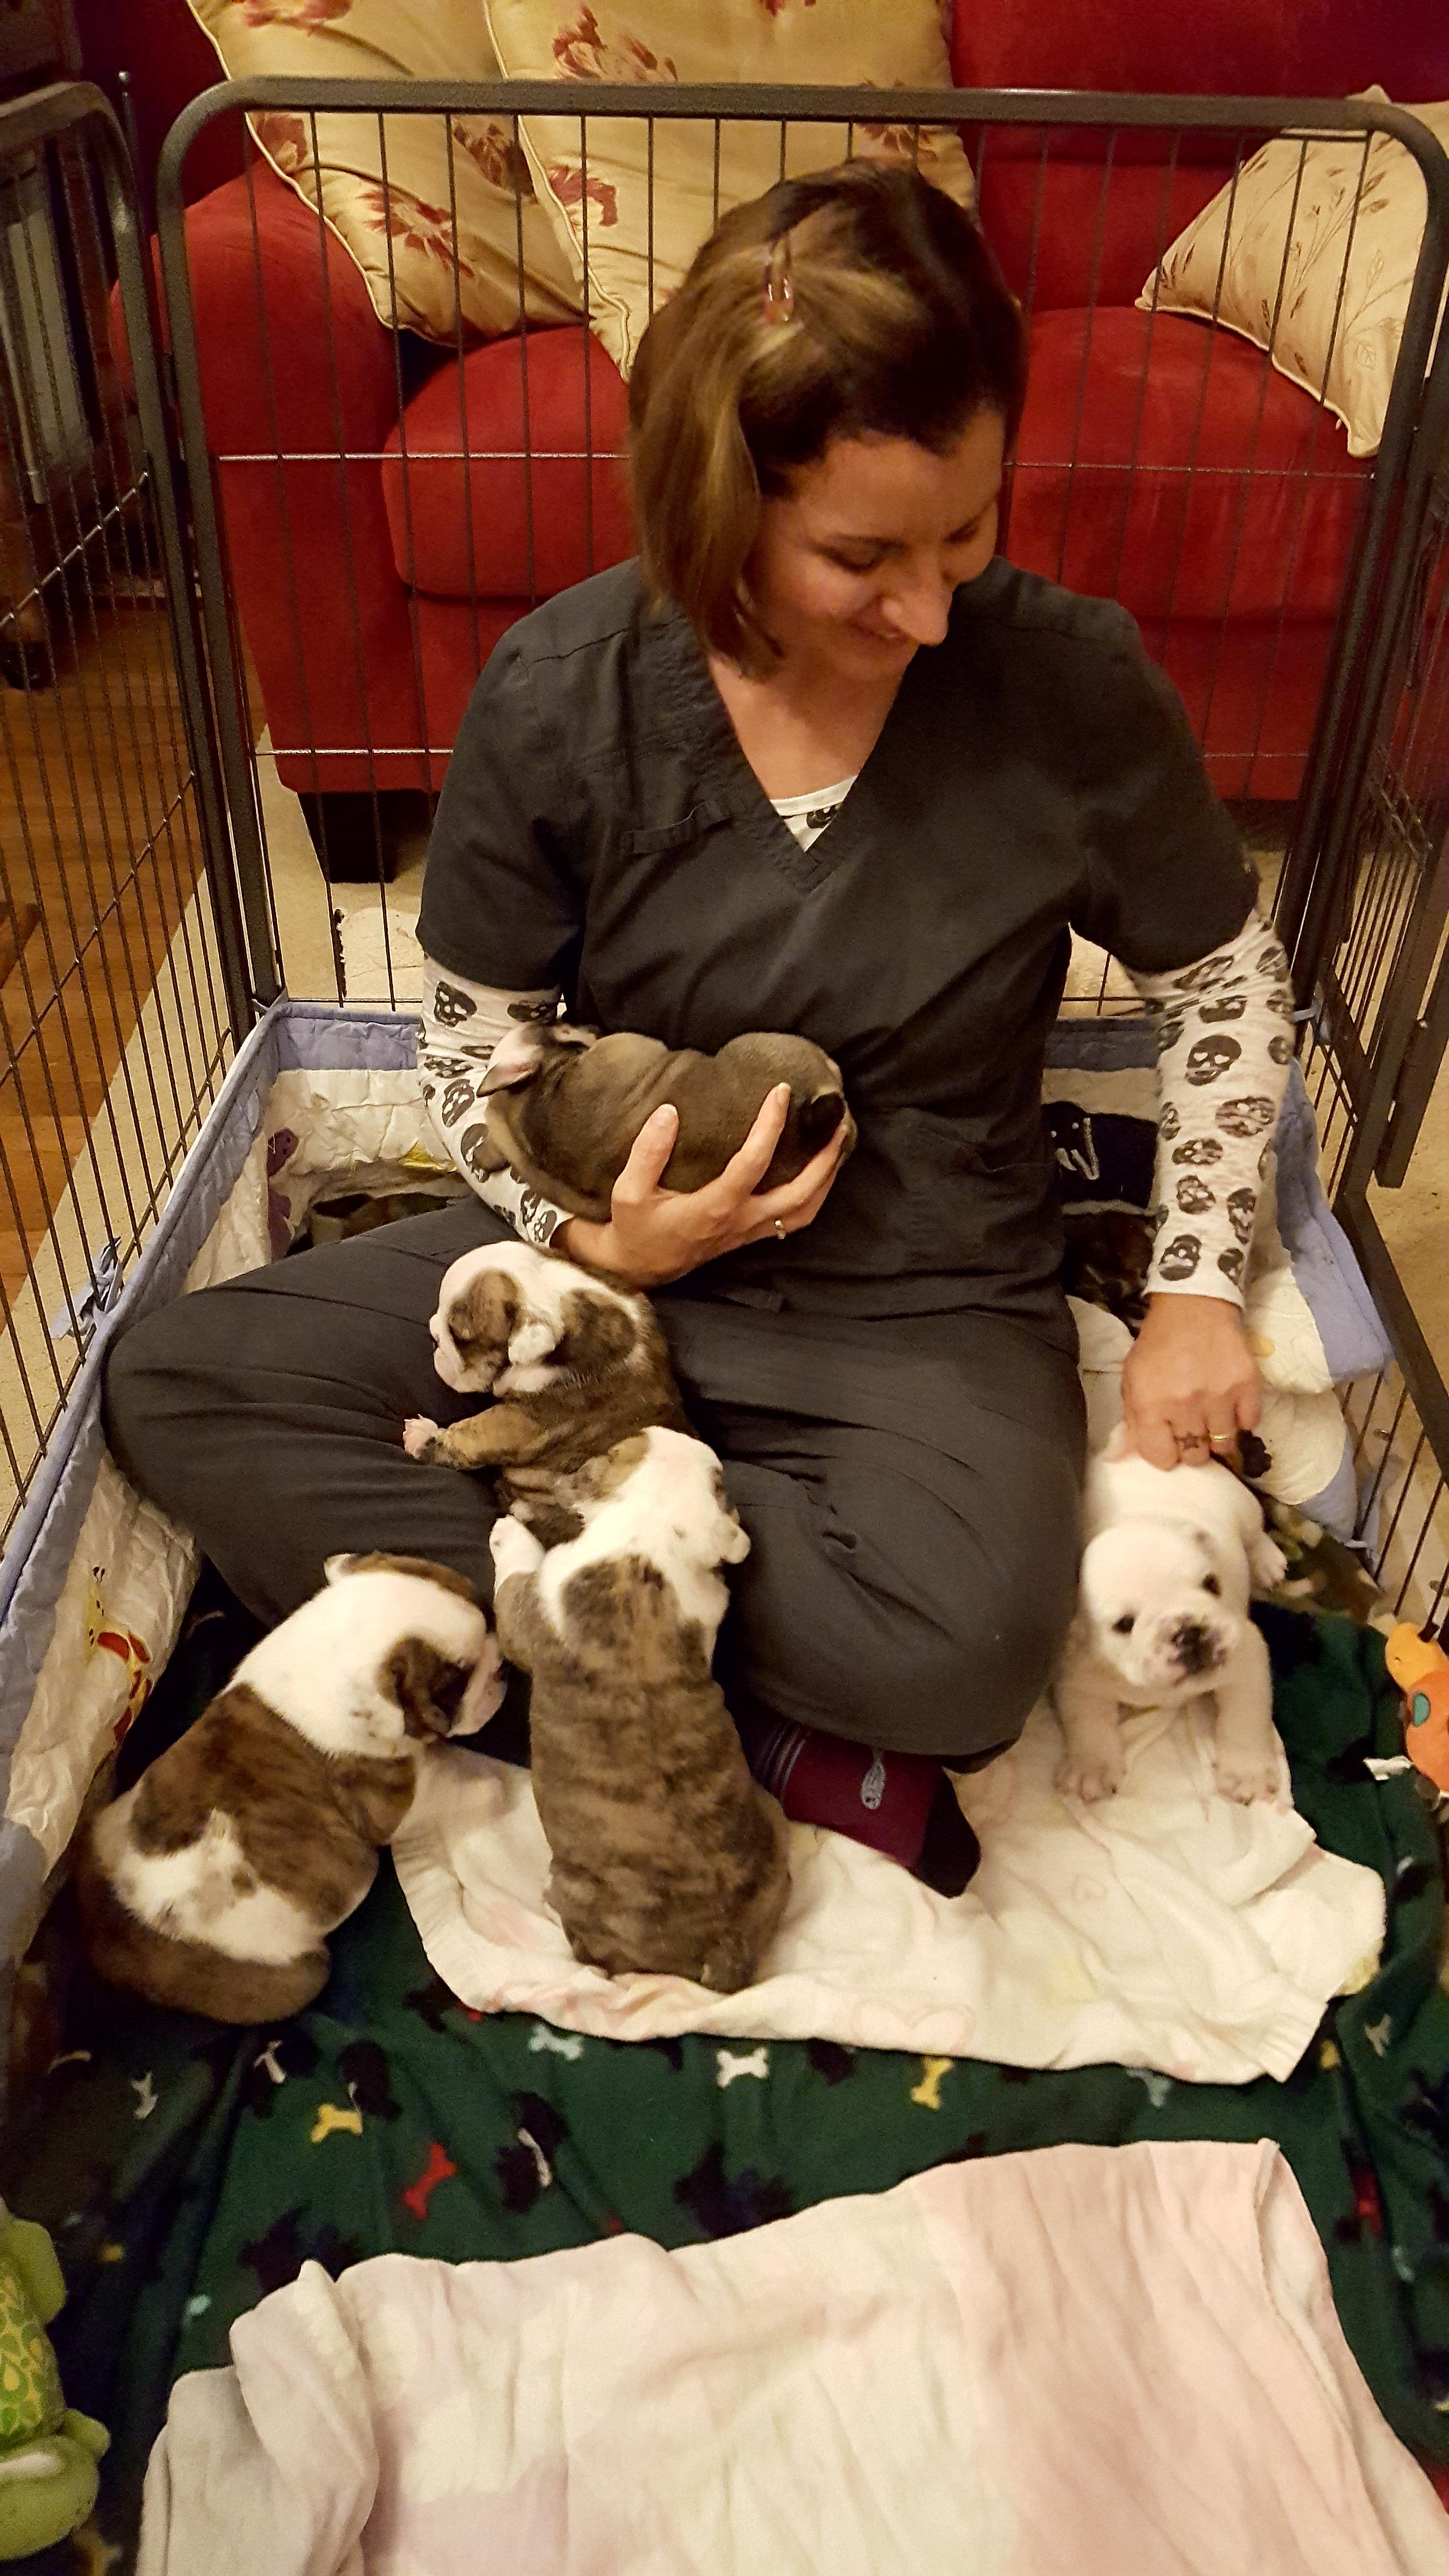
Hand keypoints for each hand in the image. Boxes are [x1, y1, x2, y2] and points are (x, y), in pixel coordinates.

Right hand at [557, 1084, 847, 1289]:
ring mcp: (749, 1231)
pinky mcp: (750, 1235)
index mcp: (714, 1208)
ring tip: (838, 1143)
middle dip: (825, 1157)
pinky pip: (795, 1218)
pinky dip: (815, 1195)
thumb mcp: (629, 1192)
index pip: (754, 1162)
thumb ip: (647, 1152)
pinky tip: (819, 1173)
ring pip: (805, 1210)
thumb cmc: (636, 1228)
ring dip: (827, 1178)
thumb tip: (669, 1112)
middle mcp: (740, 1221)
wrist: (638, 1267)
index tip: (781, 1091)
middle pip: (800, 1193)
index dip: (771, 1125)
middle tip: (838, 1121)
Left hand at [1120, 1293, 1260, 1470]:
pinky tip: (1229, 1404)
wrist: (1194, 1306)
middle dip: (1191, 1446)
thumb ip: (1131, 1420)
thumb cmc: (1158, 1344)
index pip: (1161, 1459)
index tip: (1168, 1442)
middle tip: (1190, 1427)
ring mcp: (1220, 1396)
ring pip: (1224, 1445)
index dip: (1165, 1455)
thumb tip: (1121, 1457)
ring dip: (1217, 1435)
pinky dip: (1241, 1419)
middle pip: (1195, 1456)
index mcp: (1150, 1403)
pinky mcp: (1247, 1386)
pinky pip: (1249, 1424)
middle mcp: (1185, 1404)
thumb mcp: (1132, 1378)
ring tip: (1211, 1417)